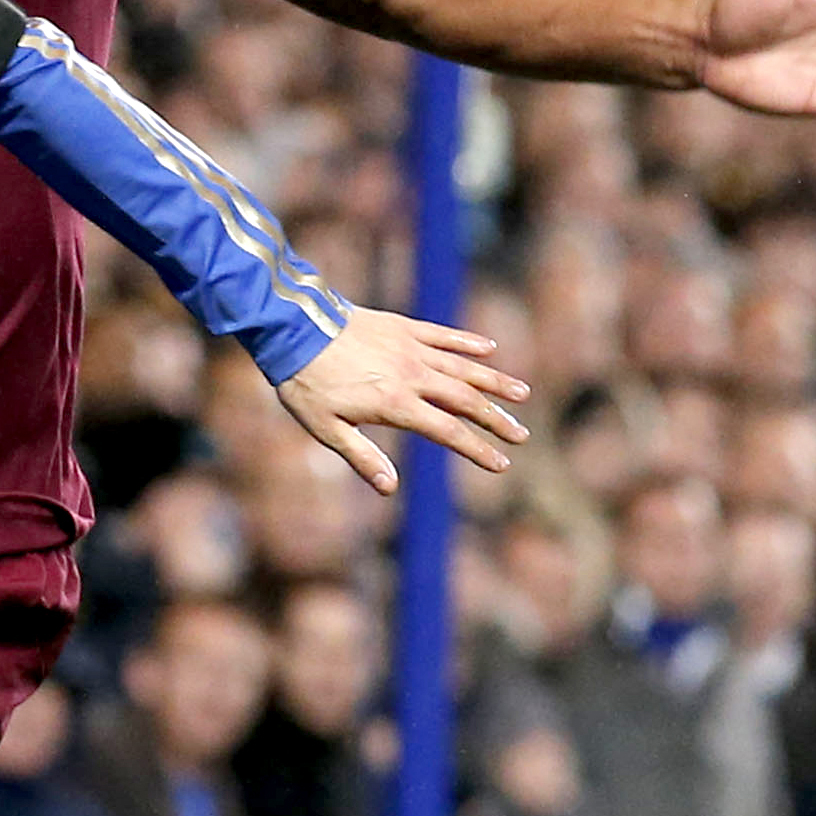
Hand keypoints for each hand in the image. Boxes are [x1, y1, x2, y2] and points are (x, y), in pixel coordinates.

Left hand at [276, 311, 532, 496]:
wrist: (292, 328)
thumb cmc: (306, 384)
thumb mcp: (327, 429)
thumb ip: (362, 457)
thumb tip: (389, 489)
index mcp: (396, 405)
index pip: (449, 432)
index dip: (477, 450)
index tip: (502, 464)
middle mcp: (413, 376)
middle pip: (466, 400)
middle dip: (496, 420)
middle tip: (521, 435)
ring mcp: (411, 348)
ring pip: (463, 367)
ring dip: (495, 381)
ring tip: (522, 394)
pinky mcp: (403, 326)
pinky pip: (443, 335)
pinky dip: (468, 342)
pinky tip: (489, 349)